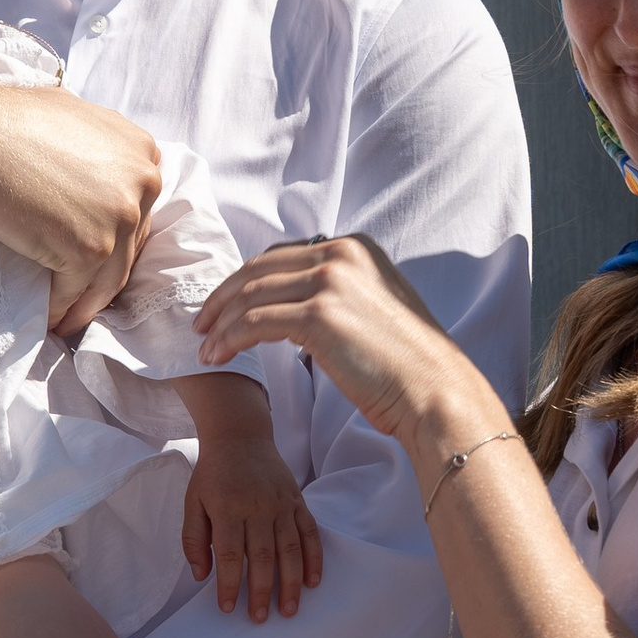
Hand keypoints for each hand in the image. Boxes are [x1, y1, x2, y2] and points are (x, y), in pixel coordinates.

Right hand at [0, 77, 162, 332]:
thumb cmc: (2, 122)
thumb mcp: (67, 118)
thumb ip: (93, 144)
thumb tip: (89, 171)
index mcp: (140, 148)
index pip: (135, 207)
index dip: (114, 236)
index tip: (93, 257)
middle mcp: (143, 180)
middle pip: (129, 243)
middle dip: (103, 272)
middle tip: (80, 295)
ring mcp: (122, 215)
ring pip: (108, 276)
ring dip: (84, 303)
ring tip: (64, 319)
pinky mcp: (93, 248)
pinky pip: (75, 291)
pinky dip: (58, 308)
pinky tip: (43, 317)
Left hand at [176, 379, 324, 619]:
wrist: (241, 437)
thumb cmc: (213, 474)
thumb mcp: (193, 502)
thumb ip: (194, 539)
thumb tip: (201, 575)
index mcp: (228, 509)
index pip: (230, 554)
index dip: (230, 583)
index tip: (228, 608)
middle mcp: (258, 508)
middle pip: (263, 556)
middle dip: (262, 591)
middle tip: (260, 618)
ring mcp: (282, 505)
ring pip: (290, 549)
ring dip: (291, 583)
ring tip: (290, 610)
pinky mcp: (298, 502)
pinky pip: (310, 533)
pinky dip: (314, 558)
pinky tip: (313, 582)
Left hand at [197, 235, 496, 451]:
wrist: (435, 391)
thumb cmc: (408, 364)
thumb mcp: (377, 306)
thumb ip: (341, 292)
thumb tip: (295, 305)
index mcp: (357, 246)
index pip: (283, 255)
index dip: (246, 279)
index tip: (225, 303)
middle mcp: (342, 254)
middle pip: (260, 268)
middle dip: (223, 297)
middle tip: (202, 323)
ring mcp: (331, 281)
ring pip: (251, 295)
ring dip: (220, 323)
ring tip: (205, 347)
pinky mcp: (319, 315)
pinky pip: (255, 322)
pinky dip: (229, 338)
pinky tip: (219, 356)